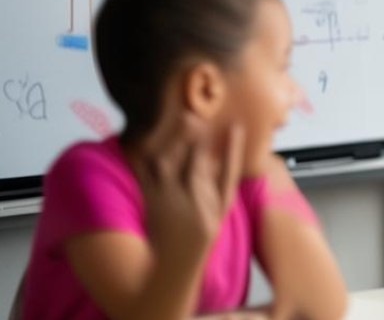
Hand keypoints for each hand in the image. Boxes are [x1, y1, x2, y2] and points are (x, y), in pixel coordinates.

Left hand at [133, 118, 244, 261]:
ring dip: (172, 141)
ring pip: (169, 166)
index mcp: (217, 208)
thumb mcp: (219, 212)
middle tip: (195, 116)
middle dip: (196, 139)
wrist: (171, 269)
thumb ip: (222, 181)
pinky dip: (144, 156)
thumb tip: (227, 147)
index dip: (232, 148)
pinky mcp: (150, 203)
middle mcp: (194, 204)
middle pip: (196, 164)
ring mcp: (170, 204)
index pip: (227, 172)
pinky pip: (146, 175)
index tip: (235, 126)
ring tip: (178, 121)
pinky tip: (144, 140)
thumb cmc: (199, 238)